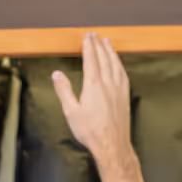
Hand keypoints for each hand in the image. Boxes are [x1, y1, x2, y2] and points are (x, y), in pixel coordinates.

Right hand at [53, 32, 132, 167]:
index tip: (87, 36)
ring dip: (111, 52)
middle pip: (104, 59)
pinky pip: (123, 75)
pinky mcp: (125, 97)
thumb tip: (57, 74)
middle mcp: (108, 84)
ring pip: (115, 65)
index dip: (89, 47)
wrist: (112, 146)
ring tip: (108, 43)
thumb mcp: (71, 112)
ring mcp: (119, 90)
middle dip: (99, 45)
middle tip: (95, 35)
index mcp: (93, 86)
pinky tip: (119, 64)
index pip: (91, 60)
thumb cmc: (91, 132)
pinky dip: (120, 65)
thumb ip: (64, 91)